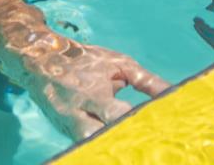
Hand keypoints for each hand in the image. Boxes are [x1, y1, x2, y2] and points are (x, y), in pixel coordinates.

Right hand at [16, 35, 169, 138]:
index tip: (163, 130)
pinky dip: (103, 150)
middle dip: (128, 144)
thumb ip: (146, 81)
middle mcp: (78, 113)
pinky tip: (121, 152)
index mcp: (93, 92)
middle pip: (104, 139)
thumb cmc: (86, 59)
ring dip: (115, 150)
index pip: (121, 115)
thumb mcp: (118, 63)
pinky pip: (86, 147)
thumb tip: (173, 94)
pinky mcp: (65, 135)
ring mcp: (69, 128)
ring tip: (137, 152)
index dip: (140, 124)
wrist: (40, 60)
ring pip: (92, 147)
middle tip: (153, 150)